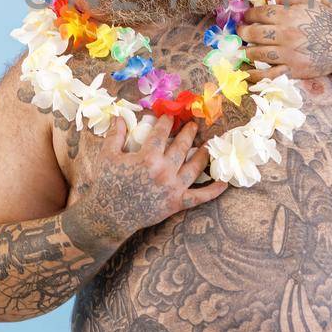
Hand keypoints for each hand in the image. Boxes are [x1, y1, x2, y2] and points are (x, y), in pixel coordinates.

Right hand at [62, 113, 227, 254]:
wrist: (110, 216)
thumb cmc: (107, 184)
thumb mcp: (107, 156)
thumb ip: (115, 135)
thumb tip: (119, 116)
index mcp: (147, 158)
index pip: (161, 133)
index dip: (166, 121)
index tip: (170, 115)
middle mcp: (164, 171)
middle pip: (182, 146)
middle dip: (188, 132)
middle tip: (193, 124)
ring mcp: (173, 188)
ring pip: (195, 167)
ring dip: (204, 154)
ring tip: (208, 144)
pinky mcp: (177, 203)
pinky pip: (200, 196)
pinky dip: (214, 190)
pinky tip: (224, 182)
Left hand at [240, 0, 331, 79]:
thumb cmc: (327, 21)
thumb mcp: (309, 3)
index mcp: (289, 15)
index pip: (259, 13)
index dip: (248, 15)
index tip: (245, 17)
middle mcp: (286, 34)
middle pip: (253, 33)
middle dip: (243, 32)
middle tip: (240, 32)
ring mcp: (289, 54)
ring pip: (257, 53)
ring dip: (246, 51)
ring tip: (242, 49)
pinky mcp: (293, 70)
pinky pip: (268, 74)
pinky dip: (254, 75)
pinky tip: (246, 73)